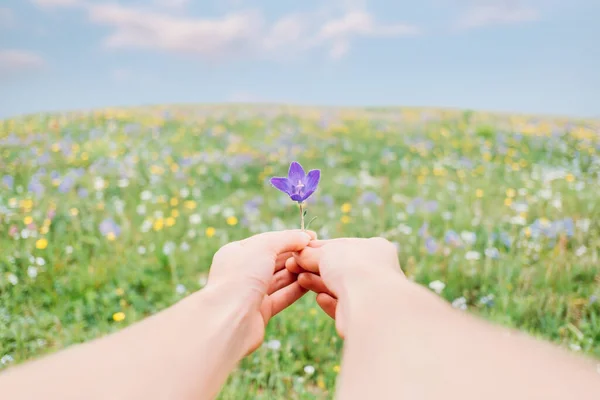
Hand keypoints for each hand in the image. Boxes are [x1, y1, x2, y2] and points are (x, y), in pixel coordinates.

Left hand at [206, 230, 314, 352]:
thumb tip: (305, 236)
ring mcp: (250, 292)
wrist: (229, 319)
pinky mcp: (260, 312)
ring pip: (279, 279)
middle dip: (294, 256)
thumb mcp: (264, 246)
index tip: (312, 237)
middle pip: (274, 260)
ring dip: (297, 272)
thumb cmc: (241, 277)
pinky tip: (311, 283)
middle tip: (316, 253)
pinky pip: (282, 296)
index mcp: (236, 252)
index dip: (289, 238)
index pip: (267, 241)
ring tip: (316, 267)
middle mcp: (242, 272)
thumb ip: (286, 238)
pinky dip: (296, 289)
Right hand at [286, 237, 403, 336]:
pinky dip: (330, 302)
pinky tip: (321, 299)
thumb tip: (298, 255)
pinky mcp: (364, 317)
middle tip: (293, 267)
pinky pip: (343, 307)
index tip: (299, 251)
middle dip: (314, 267)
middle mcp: (376, 271)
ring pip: (339, 288)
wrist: (370, 302)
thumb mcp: (326, 251)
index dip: (318, 248)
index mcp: (374, 248)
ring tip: (301, 280)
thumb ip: (311, 253)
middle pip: (338, 268)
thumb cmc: (352, 267)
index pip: (342, 246)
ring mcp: (371, 294)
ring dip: (318, 283)